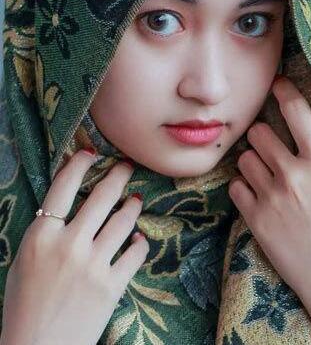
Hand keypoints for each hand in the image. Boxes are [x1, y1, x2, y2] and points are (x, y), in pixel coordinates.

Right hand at [0, 150, 148, 344]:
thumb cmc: (24, 305)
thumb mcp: (26, 259)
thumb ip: (47, 231)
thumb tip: (71, 202)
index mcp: (41, 237)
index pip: (63, 186)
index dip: (79, 163)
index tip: (92, 153)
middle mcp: (69, 245)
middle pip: (101, 196)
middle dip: (118, 175)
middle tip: (127, 166)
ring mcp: (93, 265)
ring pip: (124, 220)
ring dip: (132, 206)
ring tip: (135, 201)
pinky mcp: (112, 286)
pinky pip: (135, 252)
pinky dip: (139, 242)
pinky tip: (137, 238)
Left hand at [228, 76, 310, 320]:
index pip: (297, 113)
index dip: (284, 92)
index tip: (277, 84)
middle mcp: (294, 175)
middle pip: (259, 132)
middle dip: (263, 135)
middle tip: (271, 146)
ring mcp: (272, 197)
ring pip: (244, 158)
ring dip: (253, 161)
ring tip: (266, 175)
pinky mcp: (255, 218)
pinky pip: (235, 186)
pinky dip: (243, 187)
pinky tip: (258, 195)